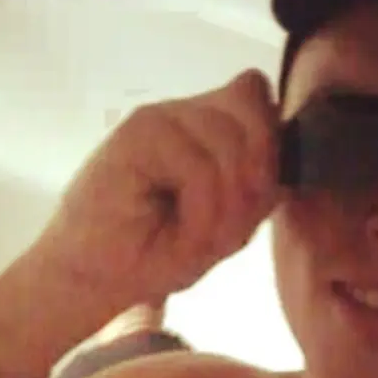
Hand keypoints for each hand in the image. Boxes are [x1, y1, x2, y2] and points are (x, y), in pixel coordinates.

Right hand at [37, 69, 278, 307]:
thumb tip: (283, 151)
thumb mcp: (226, 228)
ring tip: (197, 240)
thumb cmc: (154, 255)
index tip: (252, 203)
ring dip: (225, 207)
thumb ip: (257, 187)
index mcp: (207, 128)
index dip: (269, 147)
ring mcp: (161, 118)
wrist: (93, 278)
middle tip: (225, 230)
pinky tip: (180, 236)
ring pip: (231, 141)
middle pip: (254, 108)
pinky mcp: (137, 134)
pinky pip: (200, 167)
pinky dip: (202, 213)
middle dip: (253, 179)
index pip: (259, 99)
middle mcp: (185, 114)